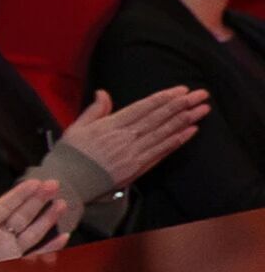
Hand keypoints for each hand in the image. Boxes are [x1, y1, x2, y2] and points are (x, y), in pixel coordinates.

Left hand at [0, 179, 68, 271]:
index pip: (3, 207)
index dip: (20, 194)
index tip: (35, 182)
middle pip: (21, 215)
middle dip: (38, 199)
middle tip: (54, 184)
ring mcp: (7, 252)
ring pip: (32, 232)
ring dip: (47, 218)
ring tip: (62, 203)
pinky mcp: (13, 267)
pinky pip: (35, 256)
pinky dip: (50, 248)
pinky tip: (63, 237)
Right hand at [59, 85, 209, 188]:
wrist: (69, 182)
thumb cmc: (70, 154)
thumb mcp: (76, 127)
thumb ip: (94, 110)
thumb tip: (103, 92)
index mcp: (111, 125)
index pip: (144, 107)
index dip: (164, 98)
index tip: (181, 90)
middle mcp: (126, 137)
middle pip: (159, 117)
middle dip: (182, 105)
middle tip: (201, 95)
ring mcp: (134, 153)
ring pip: (164, 132)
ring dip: (185, 120)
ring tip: (202, 109)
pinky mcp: (138, 167)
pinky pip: (162, 151)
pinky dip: (177, 141)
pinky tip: (191, 131)